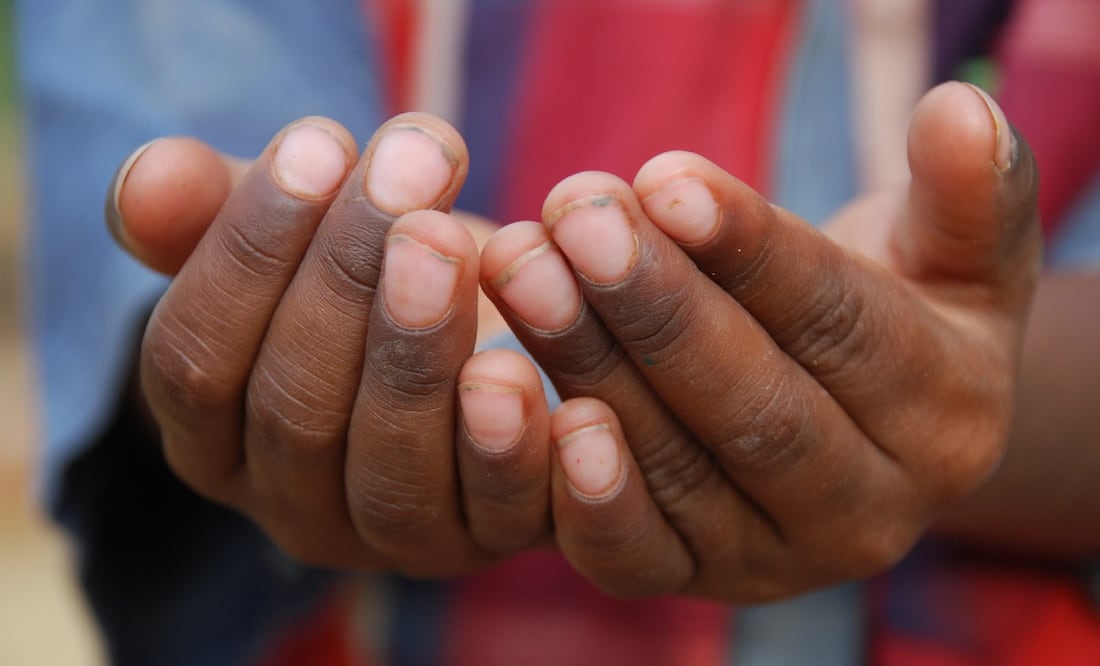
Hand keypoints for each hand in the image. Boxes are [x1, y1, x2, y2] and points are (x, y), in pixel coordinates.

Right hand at [109, 114, 553, 574]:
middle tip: (408, 166)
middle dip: (347, 276)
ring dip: (418, 347)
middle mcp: (297, 508)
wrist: (491, 329)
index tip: (318, 143)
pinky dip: (513, 446)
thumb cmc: (371, 274)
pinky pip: (500, 513)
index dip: (247, 251)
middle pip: (295, 410)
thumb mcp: (297, 232)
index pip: (194, 363)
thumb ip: (214, 210)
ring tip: (447, 239)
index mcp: (215, 441)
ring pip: (391, 469)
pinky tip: (528, 365)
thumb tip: (149, 180)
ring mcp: (396, 539)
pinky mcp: (493, 537)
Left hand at [480, 82, 1039, 600]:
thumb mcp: (955, 248)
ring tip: (523, 268)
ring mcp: (773, 561)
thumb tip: (960, 112)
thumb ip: (967, 190)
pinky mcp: (691, 579)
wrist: (849, 415)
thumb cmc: (894, 310)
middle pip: (755, 409)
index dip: (752, 250)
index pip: (843, 325)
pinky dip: (575, 489)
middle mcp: (868, 512)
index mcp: (946, 418)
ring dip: (588, 363)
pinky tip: (512, 399)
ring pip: (677, 469)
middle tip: (577, 217)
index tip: (664, 179)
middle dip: (657, 308)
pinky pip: (628, 553)